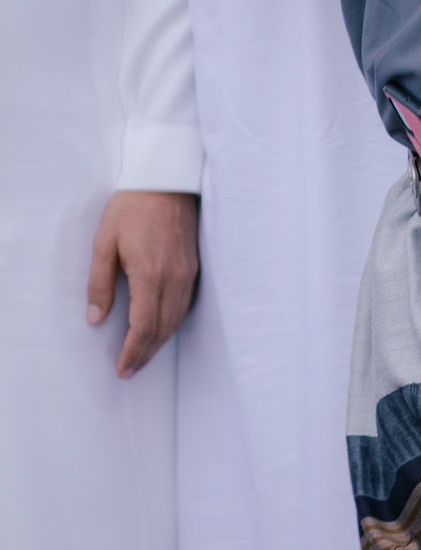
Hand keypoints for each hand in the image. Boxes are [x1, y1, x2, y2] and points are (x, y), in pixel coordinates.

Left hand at [87, 189, 200, 377]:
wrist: (167, 180)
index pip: (144, 326)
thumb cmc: (133, 207)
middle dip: (146, 353)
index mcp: (150, 274)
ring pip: (177, 319)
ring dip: (161, 341)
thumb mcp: (105, 243)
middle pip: (163, 328)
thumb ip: (100, 283)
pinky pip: (187, 304)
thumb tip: (96, 318)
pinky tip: (164, 327)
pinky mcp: (194, 266)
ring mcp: (188, 272)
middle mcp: (174, 278)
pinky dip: (174, 323)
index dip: (133, 351)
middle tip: (130, 369)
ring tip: (144, 355)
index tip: (123, 368)